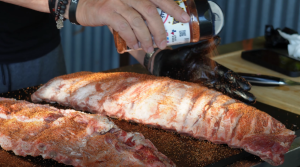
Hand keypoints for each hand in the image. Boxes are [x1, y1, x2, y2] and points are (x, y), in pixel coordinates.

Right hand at [75, 0, 189, 52]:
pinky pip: (123, 27)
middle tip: (164, 43)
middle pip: (151, 11)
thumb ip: (141, 10)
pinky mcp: (106, 11)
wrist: (83, 3)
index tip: (185, 19)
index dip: (174, 8)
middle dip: (160, 30)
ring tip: (150, 48)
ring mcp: (117, 0)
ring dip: (146, 38)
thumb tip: (160, 26)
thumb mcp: (127, 2)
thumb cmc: (110, 4)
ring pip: (138, 21)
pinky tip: (135, 46)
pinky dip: (132, 39)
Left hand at [146, 36, 255, 103]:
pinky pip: (207, 96)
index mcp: (210, 67)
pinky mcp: (194, 90)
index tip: (248, 85)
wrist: (163, 64)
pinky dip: (216, 102)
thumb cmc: (177, 56)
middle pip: (227, 86)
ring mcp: (202, 84)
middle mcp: (208, 77)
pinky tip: (224, 107)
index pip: (228, 74)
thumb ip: (205, 45)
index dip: (238, 80)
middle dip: (239, 92)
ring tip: (243, 104)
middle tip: (251, 99)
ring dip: (231, 98)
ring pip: (220, 92)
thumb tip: (218, 38)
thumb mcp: (192, 49)